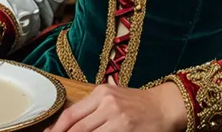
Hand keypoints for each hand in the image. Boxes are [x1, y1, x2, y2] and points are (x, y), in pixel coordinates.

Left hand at [45, 82, 186, 131]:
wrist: (165, 106)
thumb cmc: (138, 104)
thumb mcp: (113, 99)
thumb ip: (92, 110)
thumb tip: (67, 126)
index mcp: (101, 93)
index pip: (70, 115)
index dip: (55, 130)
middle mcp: (107, 103)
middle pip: (76, 128)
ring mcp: (117, 118)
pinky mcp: (126, 130)